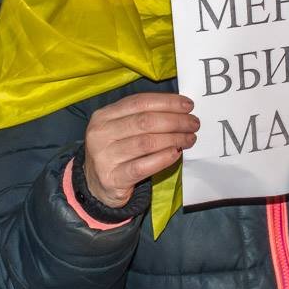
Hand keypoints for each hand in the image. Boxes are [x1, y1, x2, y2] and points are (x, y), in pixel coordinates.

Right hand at [83, 92, 199, 207]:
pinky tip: (176, 153)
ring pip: (146, 142)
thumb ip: (143, 116)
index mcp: (104, 115)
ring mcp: (105, 156)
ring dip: (174, 139)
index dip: (166, 102)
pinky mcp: (113, 178)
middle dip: (175, 120)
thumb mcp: (121, 129)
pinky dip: (163, 158)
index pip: (139, 102)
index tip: (188, 105)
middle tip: (194, 124)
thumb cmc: (116, 152)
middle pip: (145, 121)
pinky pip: (143, 166)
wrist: (95, 186)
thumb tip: (180, 109)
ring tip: (189, 139)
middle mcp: (101, 133)